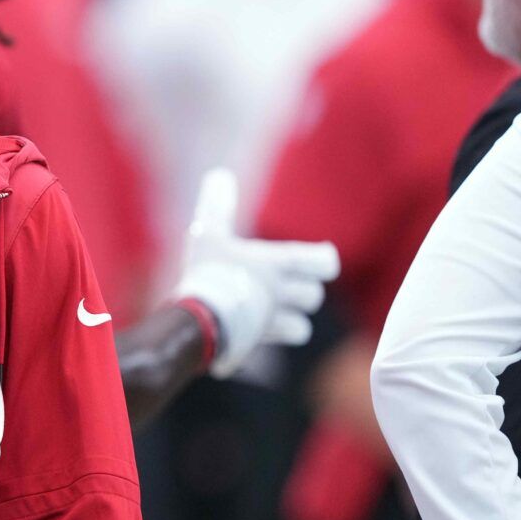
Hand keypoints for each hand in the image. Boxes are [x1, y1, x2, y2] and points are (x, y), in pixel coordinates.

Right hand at [171, 168, 339, 377]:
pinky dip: (270, 339)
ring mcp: (272, 322)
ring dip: (291, 320)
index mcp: (278, 264)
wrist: (194, 318)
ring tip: (271, 313)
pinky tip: (254, 334)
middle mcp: (282, 294)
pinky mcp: (259, 344)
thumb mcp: (206, 232)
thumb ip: (216, 205)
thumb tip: (220, 174)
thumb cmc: (206, 271)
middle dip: (302, 292)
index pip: (326, 263)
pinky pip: (275, 345)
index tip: (310, 260)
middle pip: (314, 295)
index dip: (321, 262)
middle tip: (282, 287)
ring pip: (302, 325)